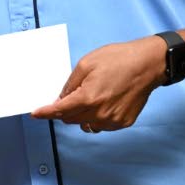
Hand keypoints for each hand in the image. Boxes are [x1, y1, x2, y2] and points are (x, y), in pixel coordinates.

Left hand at [30, 36, 164, 131]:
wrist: (148, 64)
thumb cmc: (118, 60)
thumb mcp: (86, 64)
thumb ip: (70, 84)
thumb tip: (61, 99)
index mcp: (88, 98)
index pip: (59, 111)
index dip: (45, 113)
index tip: (36, 114)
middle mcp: (99, 113)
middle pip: (70, 119)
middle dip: (64, 109)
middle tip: (72, 94)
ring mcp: (112, 121)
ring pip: (85, 124)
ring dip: (80, 114)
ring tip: (91, 96)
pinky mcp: (123, 123)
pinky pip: (101, 125)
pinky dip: (96, 117)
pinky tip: (104, 101)